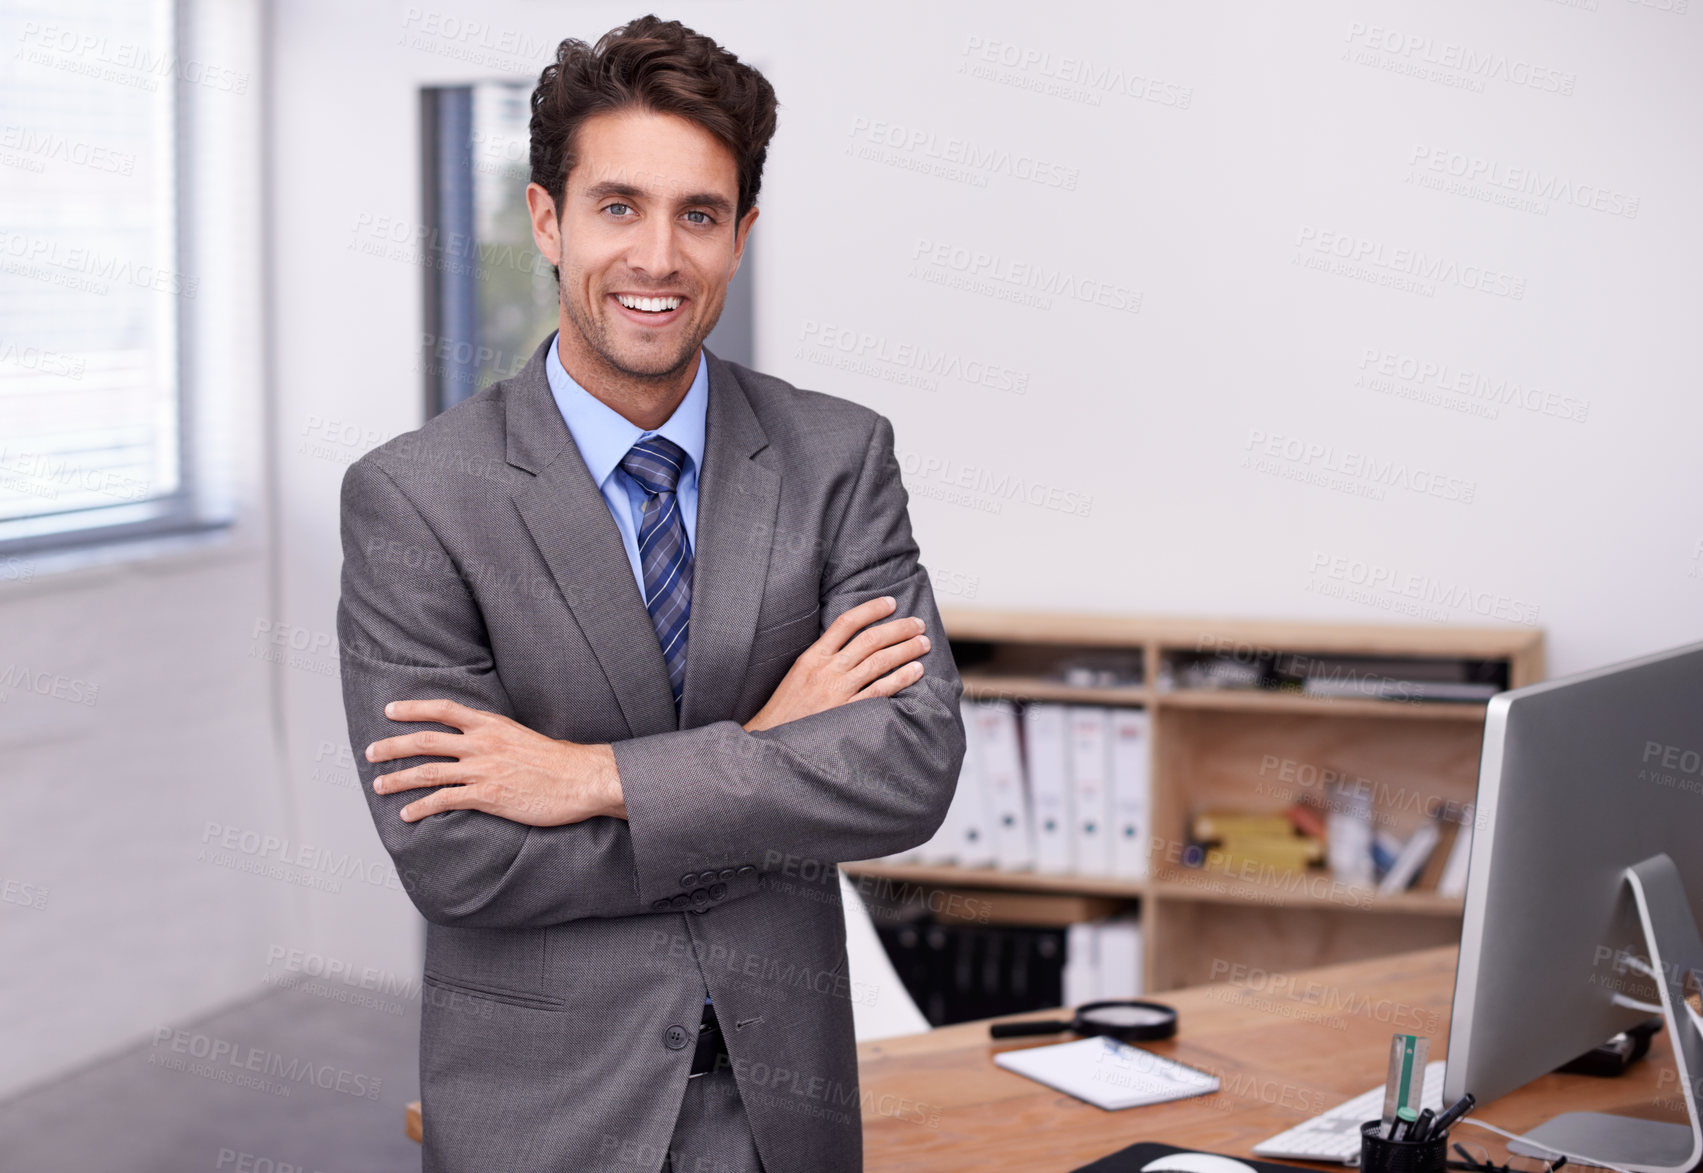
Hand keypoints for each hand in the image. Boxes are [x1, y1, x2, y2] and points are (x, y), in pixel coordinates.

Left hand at [365, 699, 624, 824]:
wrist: (581, 778)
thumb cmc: (559, 761)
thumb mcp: (524, 736)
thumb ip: (498, 737)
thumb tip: (481, 742)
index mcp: (492, 725)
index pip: (444, 710)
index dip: (413, 708)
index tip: (390, 710)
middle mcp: (482, 744)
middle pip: (425, 741)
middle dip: (392, 747)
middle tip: (371, 752)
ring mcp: (482, 770)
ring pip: (427, 772)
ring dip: (398, 780)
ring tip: (379, 786)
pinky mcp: (487, 796)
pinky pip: (444, 801)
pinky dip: (421, 808)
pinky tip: (408, 814)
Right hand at [743, 595, 929, 732]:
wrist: (772, 740)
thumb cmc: (786, 708)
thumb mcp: (798, 672)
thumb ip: (823, 656)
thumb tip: (852, 641)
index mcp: (813, 656)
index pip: (846, 622)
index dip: (872, 609)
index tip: (891, 603)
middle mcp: (827, 670)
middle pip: (870, 640)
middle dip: (899, 628)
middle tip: (918, 624)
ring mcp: (838, 691)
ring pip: (879, 662)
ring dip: (906, 649)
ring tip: (923, 643)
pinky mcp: (847, 712)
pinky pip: (880, 691)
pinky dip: (901, 678)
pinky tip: (916, 671)